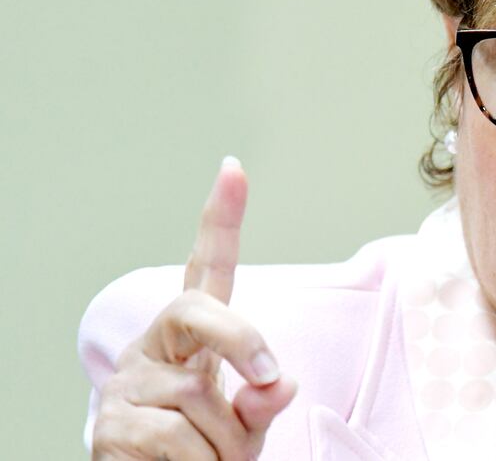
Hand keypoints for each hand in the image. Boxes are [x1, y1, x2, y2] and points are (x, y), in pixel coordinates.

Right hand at [92, 157, 297, 459]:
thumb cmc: (206, 452)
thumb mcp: (247, 425)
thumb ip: (262, 400)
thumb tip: (279, 382)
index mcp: (194, 338)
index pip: (206, 268)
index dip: (220, 219)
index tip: (234, 170)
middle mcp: (155, 346)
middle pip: (196, 312)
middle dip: (240, 338)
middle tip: (266, 375)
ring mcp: (128, 382)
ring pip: (200, 398)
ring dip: (225, 443)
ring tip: (213, 459)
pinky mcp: (109, 425)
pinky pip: (178, 441)